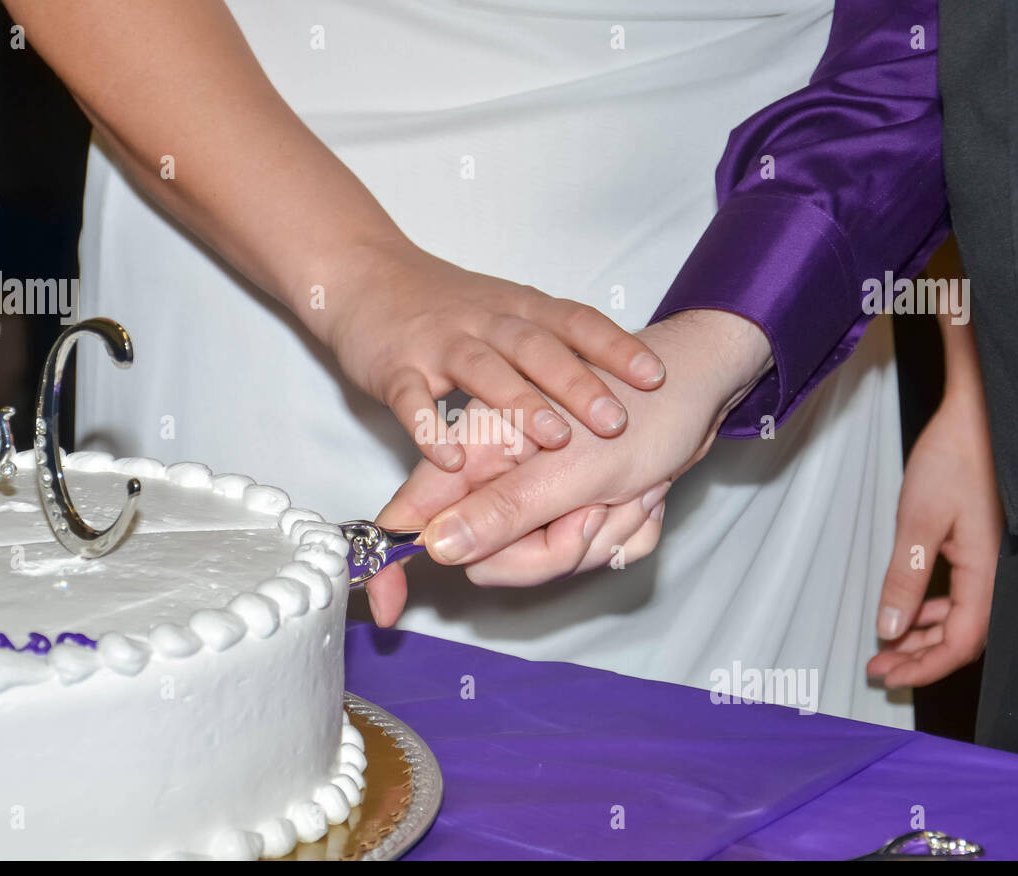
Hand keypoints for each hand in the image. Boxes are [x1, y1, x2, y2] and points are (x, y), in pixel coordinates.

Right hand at [323, 242, 666, 469]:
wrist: (362, 274)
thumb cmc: (444, 304)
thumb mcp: (505, 311)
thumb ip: (551, 345)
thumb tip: (615, 388)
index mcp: (518, 309)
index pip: (575, 322)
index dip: (615, 348)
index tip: (655, 376)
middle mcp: (484, 322)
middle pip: (537, 348)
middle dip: (579, 384)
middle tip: (616, 421)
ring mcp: (438, 343)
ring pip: (483, 370)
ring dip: (519, 403)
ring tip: (553, 440)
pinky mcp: (394, 367)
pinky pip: (412, 398)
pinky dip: (428, 428)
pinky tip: (450, 460)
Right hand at [365, 309, 772, 625]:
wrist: (706, 381)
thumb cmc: (645, 404)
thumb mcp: (574, 466)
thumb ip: (503, 509)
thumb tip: (438, 547)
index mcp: (480, 450)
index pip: (415, 514)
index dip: (393, 563)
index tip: (382, 609)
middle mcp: (501, 474)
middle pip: (493, 559)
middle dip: (557, 548)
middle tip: (600, 508)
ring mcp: (537, 493)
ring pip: (545, 561)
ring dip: (603, 535)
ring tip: (635, 490)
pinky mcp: (573, 507)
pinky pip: (587, 554)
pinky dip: (624, 535)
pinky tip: (643, 500)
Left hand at [867, 387, 1001, 687]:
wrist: (975, 420)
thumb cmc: (955, 459)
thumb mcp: (918, 522)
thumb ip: (904, 579)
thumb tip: (890, 627)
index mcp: (986, 572)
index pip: (961, 642)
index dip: (926, 666)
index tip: (891, 675)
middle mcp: (994, 574)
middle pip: (962, 638)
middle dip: (920, 658)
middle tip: (882, 669)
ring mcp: (989, 564)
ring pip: (960, 620)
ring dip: (923, 636)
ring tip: (889, 647)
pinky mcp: (980, 552)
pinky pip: (960, 597)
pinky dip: (932, 611)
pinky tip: (909, 612)